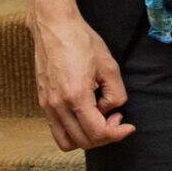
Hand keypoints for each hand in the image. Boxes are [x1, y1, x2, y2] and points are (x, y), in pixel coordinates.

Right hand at [28, 7, 134, 150]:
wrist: (54, 28)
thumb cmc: (83, 43)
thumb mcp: (110, 67)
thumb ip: (116, 94)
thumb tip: (111, 112)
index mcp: (76, 96)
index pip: (97, 133)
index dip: (117, 134)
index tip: (128, 125)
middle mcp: (57, 106)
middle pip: (83, 141)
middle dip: (105, 136)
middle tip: (116, 118)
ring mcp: (46, 106)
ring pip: (66, 141)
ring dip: (87, 138)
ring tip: (100, 119)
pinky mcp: (42, 102)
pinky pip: (56, 129)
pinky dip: (73, 131)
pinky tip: (86, 114)